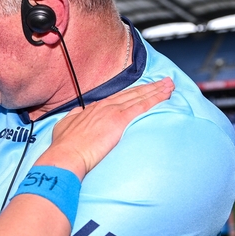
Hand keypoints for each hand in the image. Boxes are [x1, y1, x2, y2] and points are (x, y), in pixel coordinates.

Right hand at [42, 78, 173, 178]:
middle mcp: (105, 106)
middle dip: (149, 87)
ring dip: (156, 90)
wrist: (67, 154)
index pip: (118, 98)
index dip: (132, 93)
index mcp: (93, 109)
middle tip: (164, 81)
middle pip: (131, 93)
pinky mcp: (120, 119)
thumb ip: (74, 118)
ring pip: (139, 97)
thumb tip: (78, 113)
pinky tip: (165, 94)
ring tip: (169, 84)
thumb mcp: (65, 126)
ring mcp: (113, 111)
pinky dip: (155, 98)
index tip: (142, 89)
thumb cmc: (65, 146)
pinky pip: (142, 106)